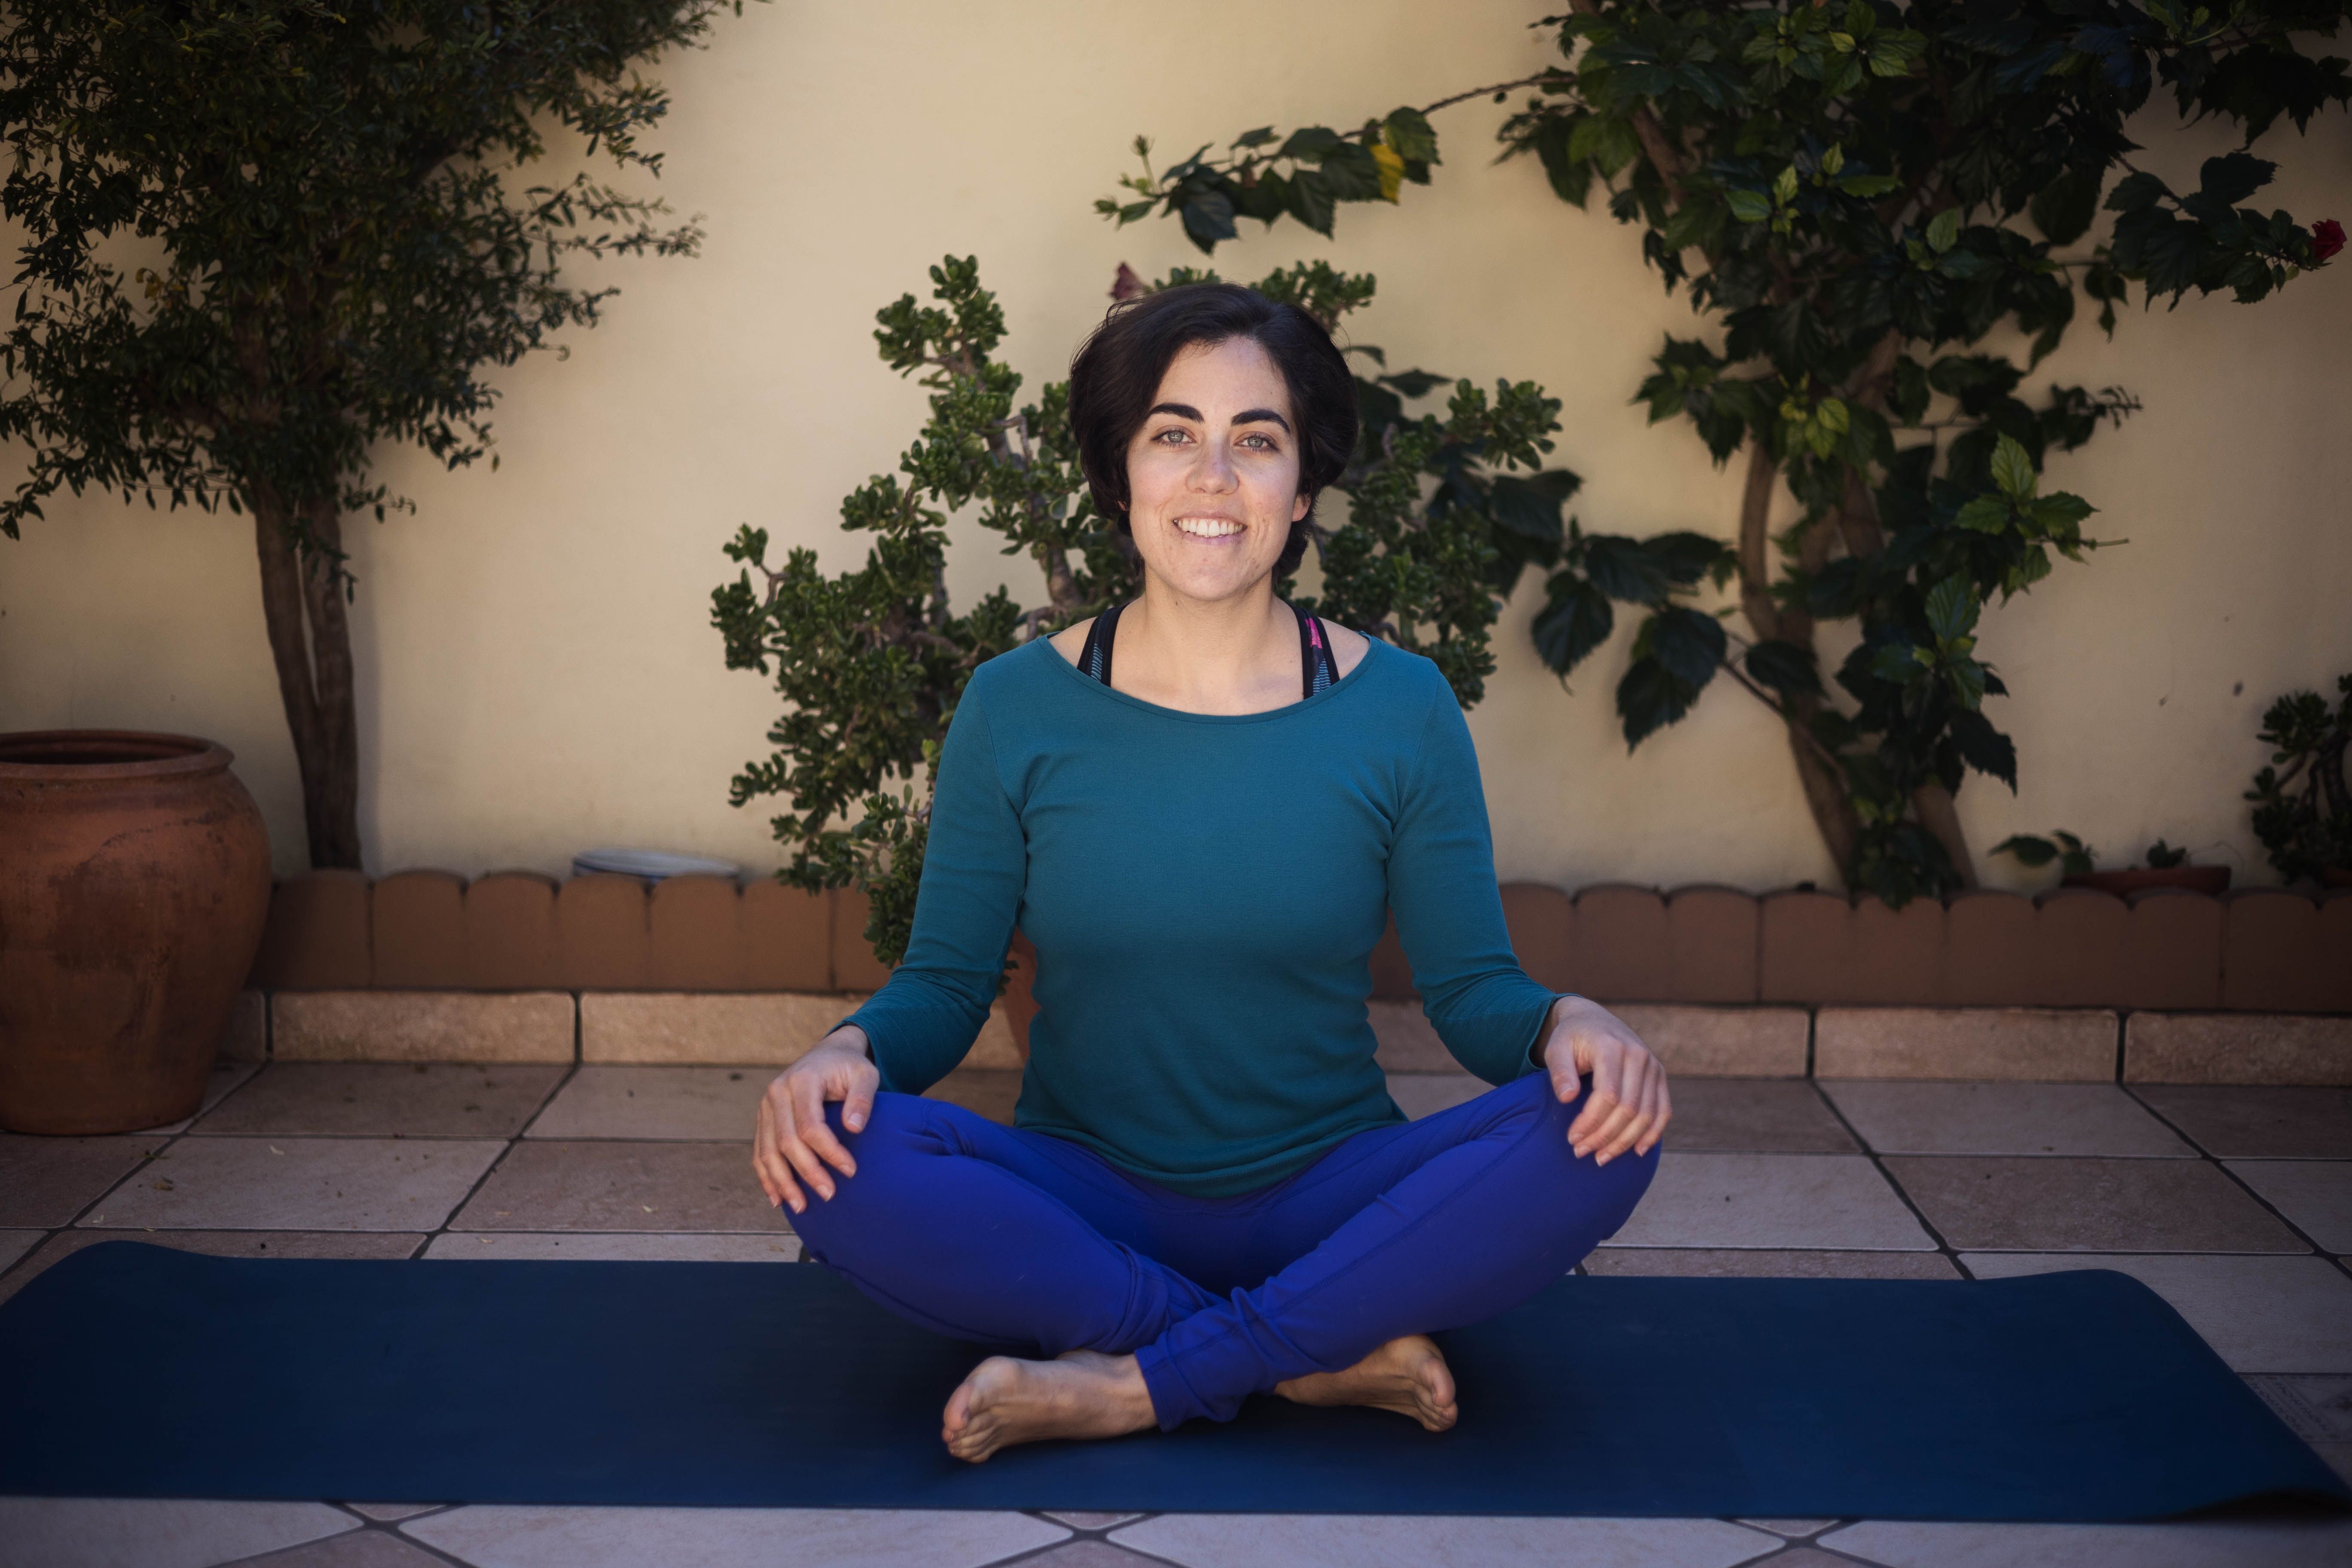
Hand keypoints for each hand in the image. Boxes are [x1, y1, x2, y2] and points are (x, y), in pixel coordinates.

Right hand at [751, 1027, 878, 1214]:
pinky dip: (766, 1177)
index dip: (829, 1151)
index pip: (810, 1125)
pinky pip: (758, 1152)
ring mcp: (765, 1107)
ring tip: (801, 1207)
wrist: (827, 1055)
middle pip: (785, 1141)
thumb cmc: (849, 1067)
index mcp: (802, 1080)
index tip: (850, 1171)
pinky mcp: (763, 1119)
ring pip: (766, 1151)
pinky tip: (776, 1198)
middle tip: (829, 1195)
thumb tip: (854, 1128)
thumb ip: (863, 1098)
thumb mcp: (865, 1074)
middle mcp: (776, 1093)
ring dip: (782, 1182)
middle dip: (807, 1172)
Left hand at [1534, 996, 1670, 1165]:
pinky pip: (1663, 1110)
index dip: (1591, 1122)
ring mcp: (1653, 1066)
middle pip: (1628, 1109)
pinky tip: (1638, 1151)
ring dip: (1625, 1141)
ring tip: (1602, 1157)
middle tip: (1582, 1152)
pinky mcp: (1659, 1076)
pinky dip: (1653, 1133)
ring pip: (1647, 1114)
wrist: (1594, 1020)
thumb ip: (1560, 1071)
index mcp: (1612, 1047)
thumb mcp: (1556, 1048)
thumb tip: (1567, 1098)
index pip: (1608, 1095)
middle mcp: (1639, 1056)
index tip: (1572, 1138)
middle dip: (1605, 1136)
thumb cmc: (1572, 1038)